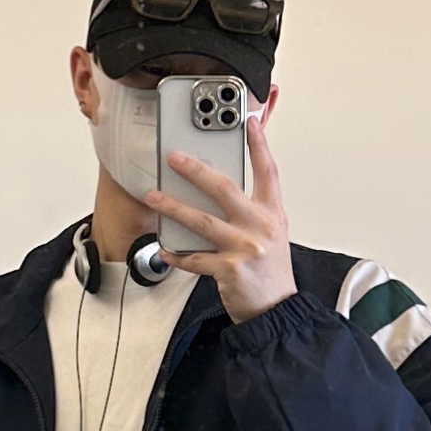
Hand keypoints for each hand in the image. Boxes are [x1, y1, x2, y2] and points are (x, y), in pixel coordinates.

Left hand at [146, 103, 294, 322]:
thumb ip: (254, 209)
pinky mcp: (229, 270)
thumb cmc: (270, 271)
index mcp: (272, 213)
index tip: (250, 121)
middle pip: (224, 189)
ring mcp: (244, 248)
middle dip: (196, 170)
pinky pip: (195, 259)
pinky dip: (176, 254)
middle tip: (174, 158)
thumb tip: (221, 188)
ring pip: (202, 221)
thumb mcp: (272, 233)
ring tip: (154, 198)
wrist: (276, 309)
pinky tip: (163, 248)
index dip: (259, 144)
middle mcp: (260, 226)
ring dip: (173, 208)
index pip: (267, 171)